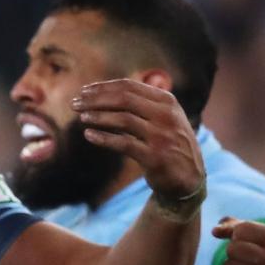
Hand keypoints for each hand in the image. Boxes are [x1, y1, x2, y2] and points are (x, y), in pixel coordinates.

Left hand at [72, 79, 204, 202]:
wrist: (189, 177)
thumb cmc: (169, 144)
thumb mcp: (163, 118)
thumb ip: (141, 103)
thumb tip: (103, 92)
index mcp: (167, 101)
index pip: (129, 86)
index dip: (103, 87)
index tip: (84, 91)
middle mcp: (166, 115)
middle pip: (124, 99)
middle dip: (95, 99)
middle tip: (75, 104)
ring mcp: (162, 136)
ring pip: (123, 119)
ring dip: (98, 116)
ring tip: (82, 117)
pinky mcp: (155, 157)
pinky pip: (124, 144)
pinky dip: (104, 138)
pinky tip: (89, 135)